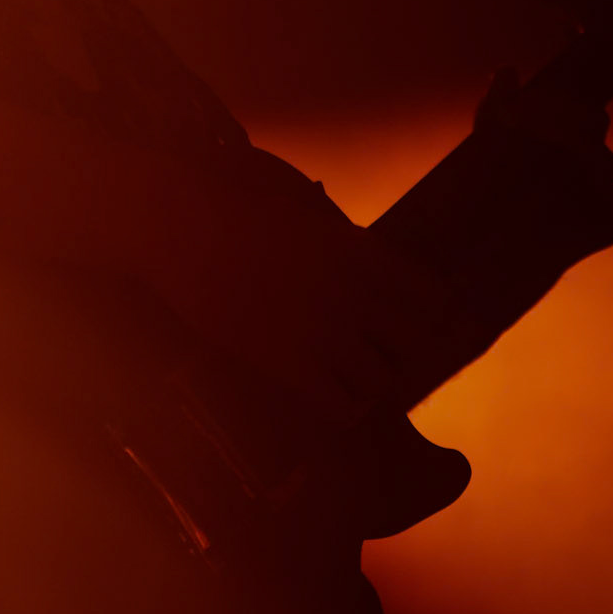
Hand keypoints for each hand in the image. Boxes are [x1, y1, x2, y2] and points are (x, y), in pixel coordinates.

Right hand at [151, 157, 451, 426]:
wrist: (182, 228)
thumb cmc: (234, 205)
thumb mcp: (304, 208)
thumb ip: (339, 236)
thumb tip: (360, 254)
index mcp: (362, 253)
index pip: (430, 298)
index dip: (422, 313)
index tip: (402, 317)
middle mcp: (354, 295)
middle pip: (414, 345)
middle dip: (398, 349)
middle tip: (374, 349)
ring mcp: (322, 332)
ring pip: (382, 381)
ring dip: (368, 381)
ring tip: (346, 376)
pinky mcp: (287, 364)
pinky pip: (342, 408)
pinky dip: (340, 407)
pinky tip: (322, 393)